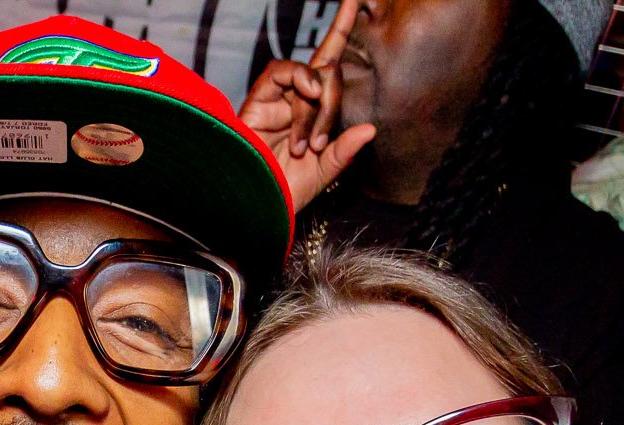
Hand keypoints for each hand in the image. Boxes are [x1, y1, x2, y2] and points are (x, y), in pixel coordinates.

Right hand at [238, 0, 375, 212]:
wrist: (253, 206)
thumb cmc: (284, 193)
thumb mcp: (323, 174)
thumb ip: (344, 152)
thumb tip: (371, 130)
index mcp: (313, 112)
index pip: (331, 64)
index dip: (341, 29)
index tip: (357, 0)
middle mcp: (296, 99)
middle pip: (326, 72)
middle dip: (330, 105)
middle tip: (317, 144)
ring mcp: (277, 97)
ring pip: (308, 74)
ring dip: (313, 107)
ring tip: (305, 142)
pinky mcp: (257, 99)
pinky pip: (280, 71)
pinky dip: (299, 78)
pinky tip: (306, 95)